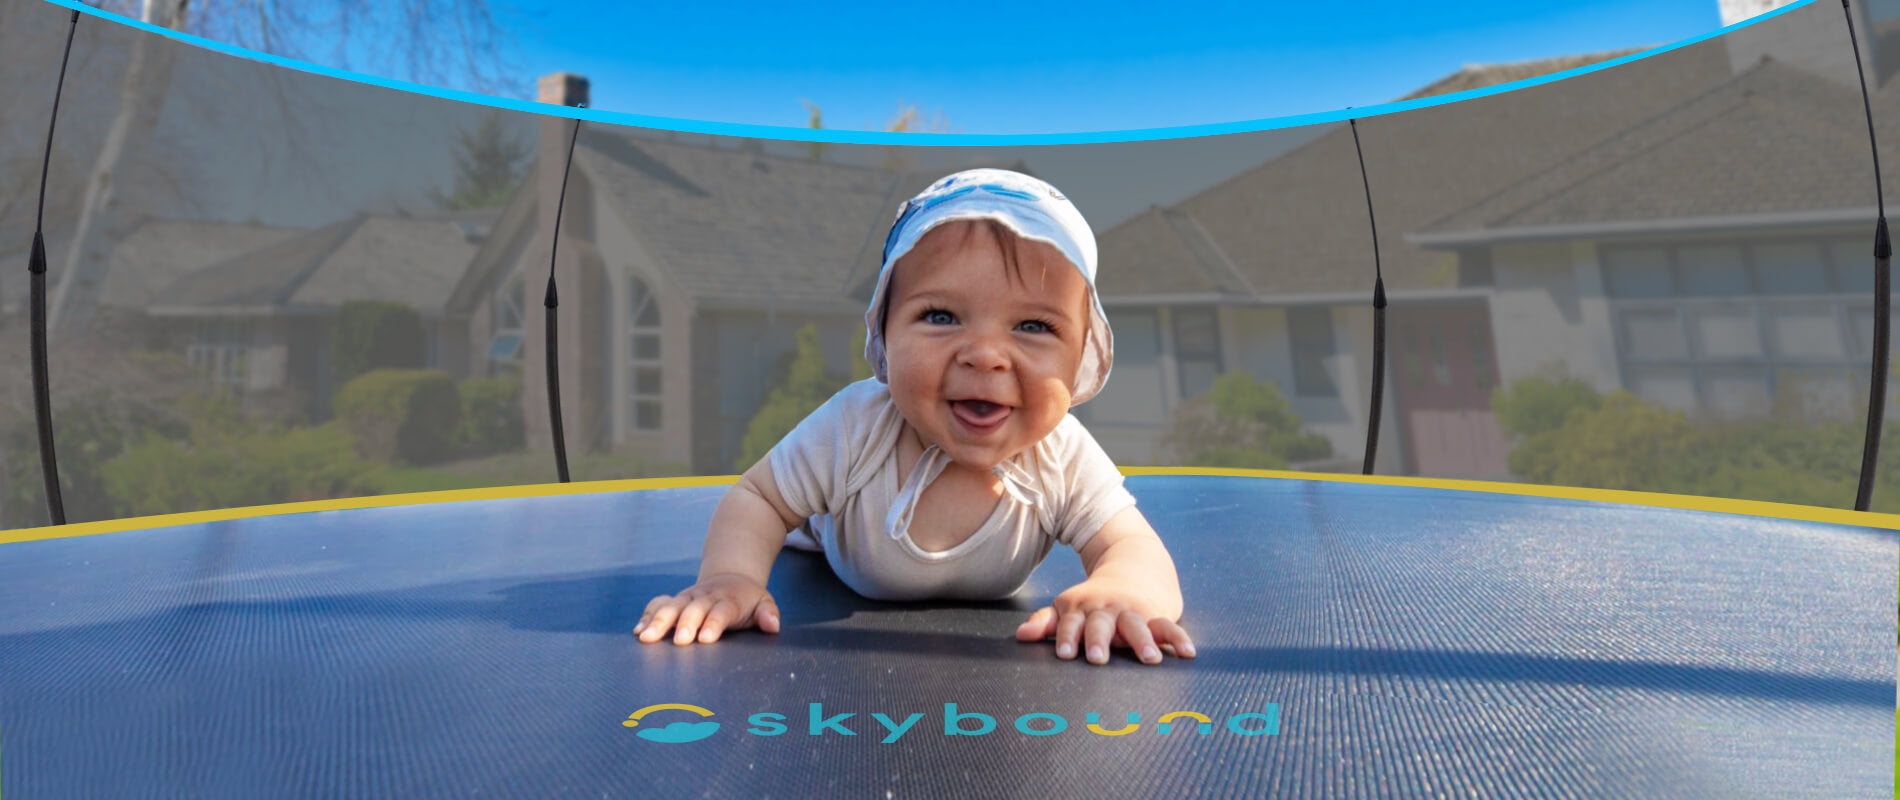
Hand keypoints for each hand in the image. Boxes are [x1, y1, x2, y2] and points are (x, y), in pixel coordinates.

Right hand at [635, 573, 780, 644]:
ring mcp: (687, 598)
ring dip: (659, 621)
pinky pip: (658, 605)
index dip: (713, 623)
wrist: (730, 579)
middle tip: (679, 641)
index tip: (705, 638)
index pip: (722, 611)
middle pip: (694, 608)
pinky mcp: (674, 601)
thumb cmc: (748, 601)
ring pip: (671, 606)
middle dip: (685, 623)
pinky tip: (639, 631)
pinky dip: (648, 616)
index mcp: (729, 599)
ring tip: (646, 638)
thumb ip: (768, 614)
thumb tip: (772, 625)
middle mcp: (705, 597)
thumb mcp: (764, 603)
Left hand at [1014, 578, 1195, 665]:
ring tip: (1150, 659)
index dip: (1067, 636)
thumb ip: (1046, 622)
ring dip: (1142, 641)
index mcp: (1081, 608)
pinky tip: (1188, 652)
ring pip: (1136, 626)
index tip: (1065, 653)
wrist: (1136, 564)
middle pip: (1101, 625)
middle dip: (1099, 640)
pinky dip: (1178, 638)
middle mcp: (1106, 609)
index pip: (1071, 623)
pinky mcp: (1156, 615)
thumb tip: (1021, 636)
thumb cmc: (1095, 599)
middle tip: (1098, 658)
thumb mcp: (1070, 606)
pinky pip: (1168, 626)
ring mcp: (1132, 611)